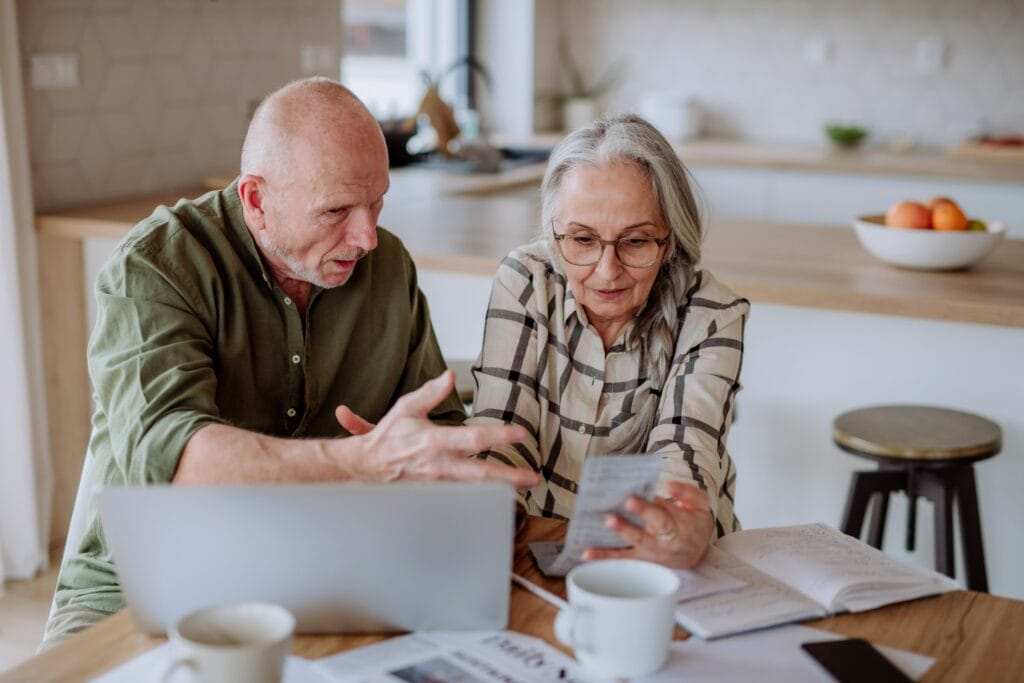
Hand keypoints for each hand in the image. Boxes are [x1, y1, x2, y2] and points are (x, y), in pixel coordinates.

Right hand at [333, 371, 539, 488]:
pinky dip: (480, 499)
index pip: (473, 439)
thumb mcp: (407, 408)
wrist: (365, 467)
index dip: (499, 436)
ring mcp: (437, 485)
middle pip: (480, 475)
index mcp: (434, 441)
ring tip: (523, 486)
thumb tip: (449, 376)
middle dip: (509, 477)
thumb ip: (431, 393)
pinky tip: (497, 497)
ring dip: (499, 490)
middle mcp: (438, 466)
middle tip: (533, 478)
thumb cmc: (388, 437)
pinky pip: (461, 499)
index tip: (522, 434)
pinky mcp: (434, 495)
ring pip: (474, 492)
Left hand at [582, 481, 713, 568]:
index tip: (630, 499)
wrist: (699, 552)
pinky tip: (586, 554)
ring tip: (591, 544)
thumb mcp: (701, 504)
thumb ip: (687, 492)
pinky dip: (605, 558)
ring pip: (630, 553)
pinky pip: (622, 562)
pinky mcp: (642, 562)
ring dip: (610, 549)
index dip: (646, 509)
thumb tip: (669, 484)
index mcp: (678, 526)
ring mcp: (651, 555)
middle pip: (644, 536)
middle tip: (609, 518)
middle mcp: (663, 543)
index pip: (661, 517)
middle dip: (626, 528)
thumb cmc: (695, 523)